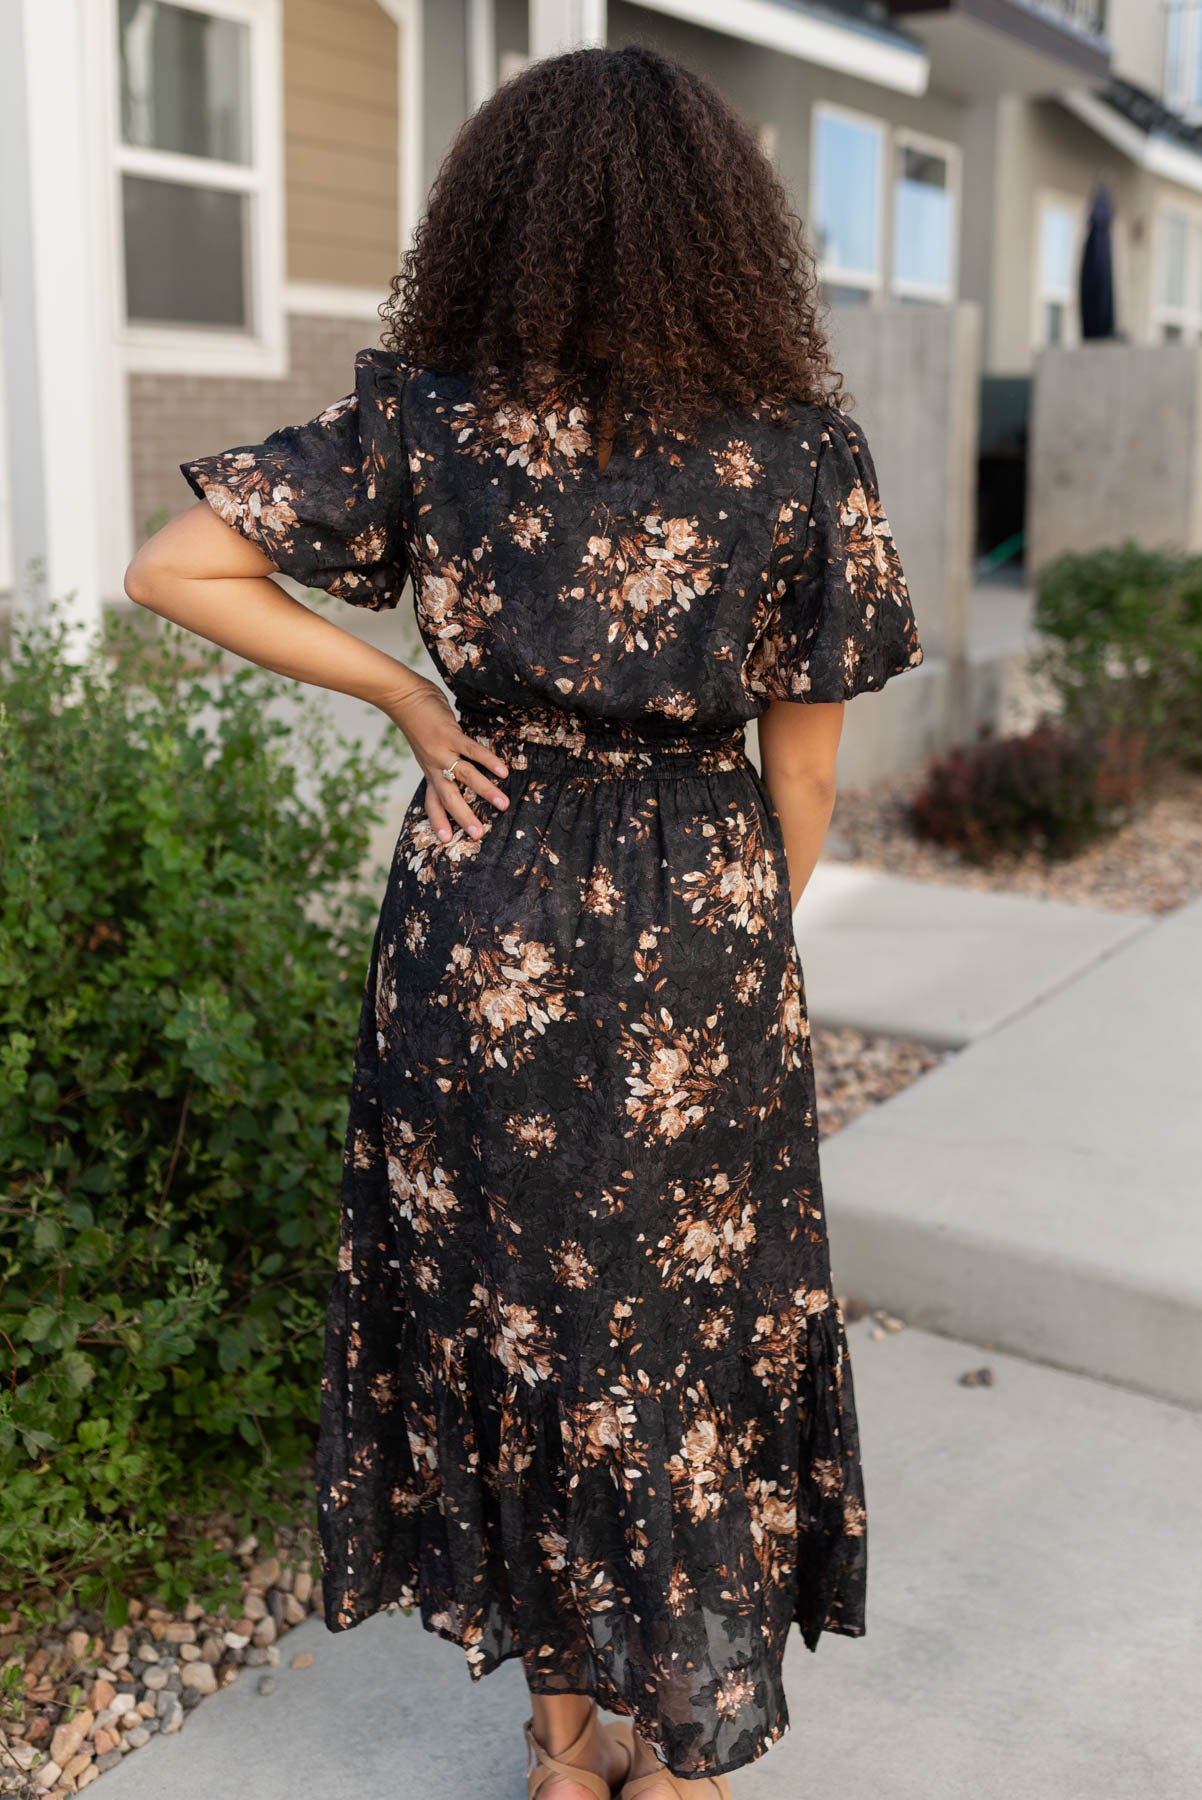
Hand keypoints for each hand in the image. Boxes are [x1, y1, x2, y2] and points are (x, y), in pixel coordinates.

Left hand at [381, 679, 508, 841]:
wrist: (404, 699)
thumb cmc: (420, 723)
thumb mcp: (427, 749)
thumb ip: (442, 762)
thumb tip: (460, 770)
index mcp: (430, 772)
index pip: (433, 802)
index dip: (438, 820)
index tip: (445, 840)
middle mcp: (434, 767)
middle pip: (449, 797)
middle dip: (464, 817)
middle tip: (479, 835)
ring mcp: (442, 751)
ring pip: (465, 777)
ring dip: (485, 792)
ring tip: (503, 805)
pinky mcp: (450, 735)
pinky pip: (472, 751)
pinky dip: (488, 761)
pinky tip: (503, 771)